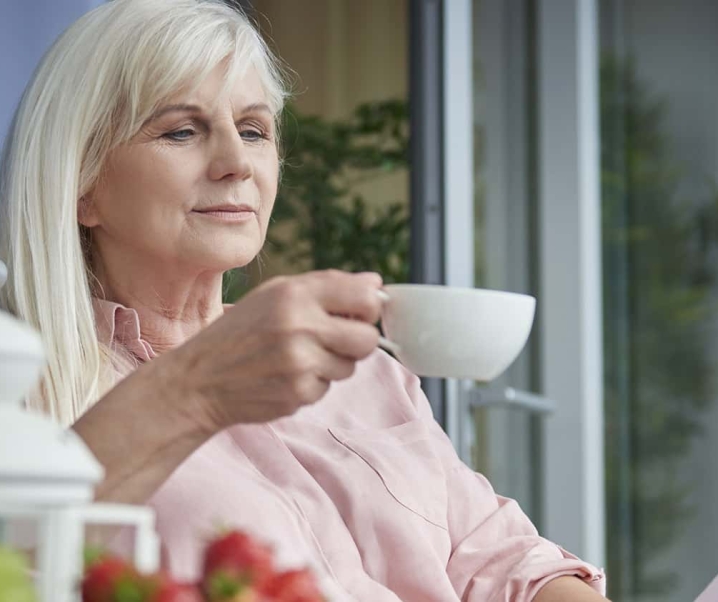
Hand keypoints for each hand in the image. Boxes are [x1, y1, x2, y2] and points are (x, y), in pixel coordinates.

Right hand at [167, 270, 383, 431]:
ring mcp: (300, 363)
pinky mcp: (298, 394)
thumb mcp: (275, 294)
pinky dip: (313, 384)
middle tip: (335, 340)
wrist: (200, 379)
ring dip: (333, 364)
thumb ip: (328, 286)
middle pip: (368, 339)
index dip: (369, 308)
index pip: (365, 298)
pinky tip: (286, 376)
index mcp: (295, 294)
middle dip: (358, 341)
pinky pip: (328, 388)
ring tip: (299, 357)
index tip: (359, 314)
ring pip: (350, 367)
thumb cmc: (241, 331)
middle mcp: (300, 326)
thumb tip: (376, 284)